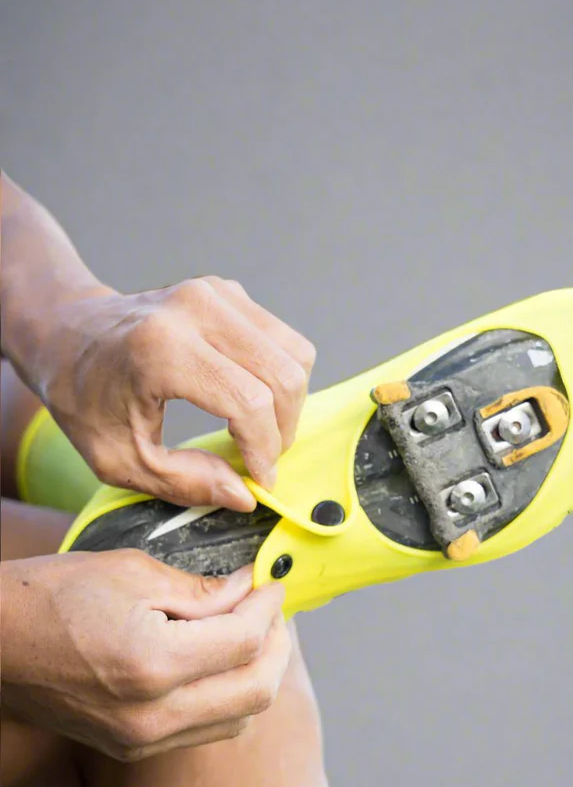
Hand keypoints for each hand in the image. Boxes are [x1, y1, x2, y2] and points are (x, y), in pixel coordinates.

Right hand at [1, 551, 290, 760]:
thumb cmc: (52, 597)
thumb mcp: (131, 573)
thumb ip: (200, 590)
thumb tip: (248, 591)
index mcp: (153, 665)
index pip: (245, 642)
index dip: (269, 607)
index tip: (272, 582)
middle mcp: (153, 716)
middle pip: (256, 691)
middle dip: (278, 645)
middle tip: (274, 609)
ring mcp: (142, 741)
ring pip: (239, 719)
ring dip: (260, 674)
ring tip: (256, 632)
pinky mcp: (132, 749)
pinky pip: (207, 731)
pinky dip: (230, 697)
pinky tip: (224, 662)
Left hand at [34, 277, 315, 508]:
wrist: (63, 332)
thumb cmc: (83, 398)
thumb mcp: (118, 459)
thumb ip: (183, 482)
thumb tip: (245, 495)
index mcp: (162, 349)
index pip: (248, 401)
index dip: (265, 450)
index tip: (260, 479)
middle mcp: (195, 310)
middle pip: (282, 375)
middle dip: (283, 429)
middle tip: (262, 458)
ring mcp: (214, 292)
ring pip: (295, 353)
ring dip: (289, 402)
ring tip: (260, 430)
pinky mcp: (226, 290)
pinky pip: (282, 338)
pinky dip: (279, 376)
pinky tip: (249, 397)